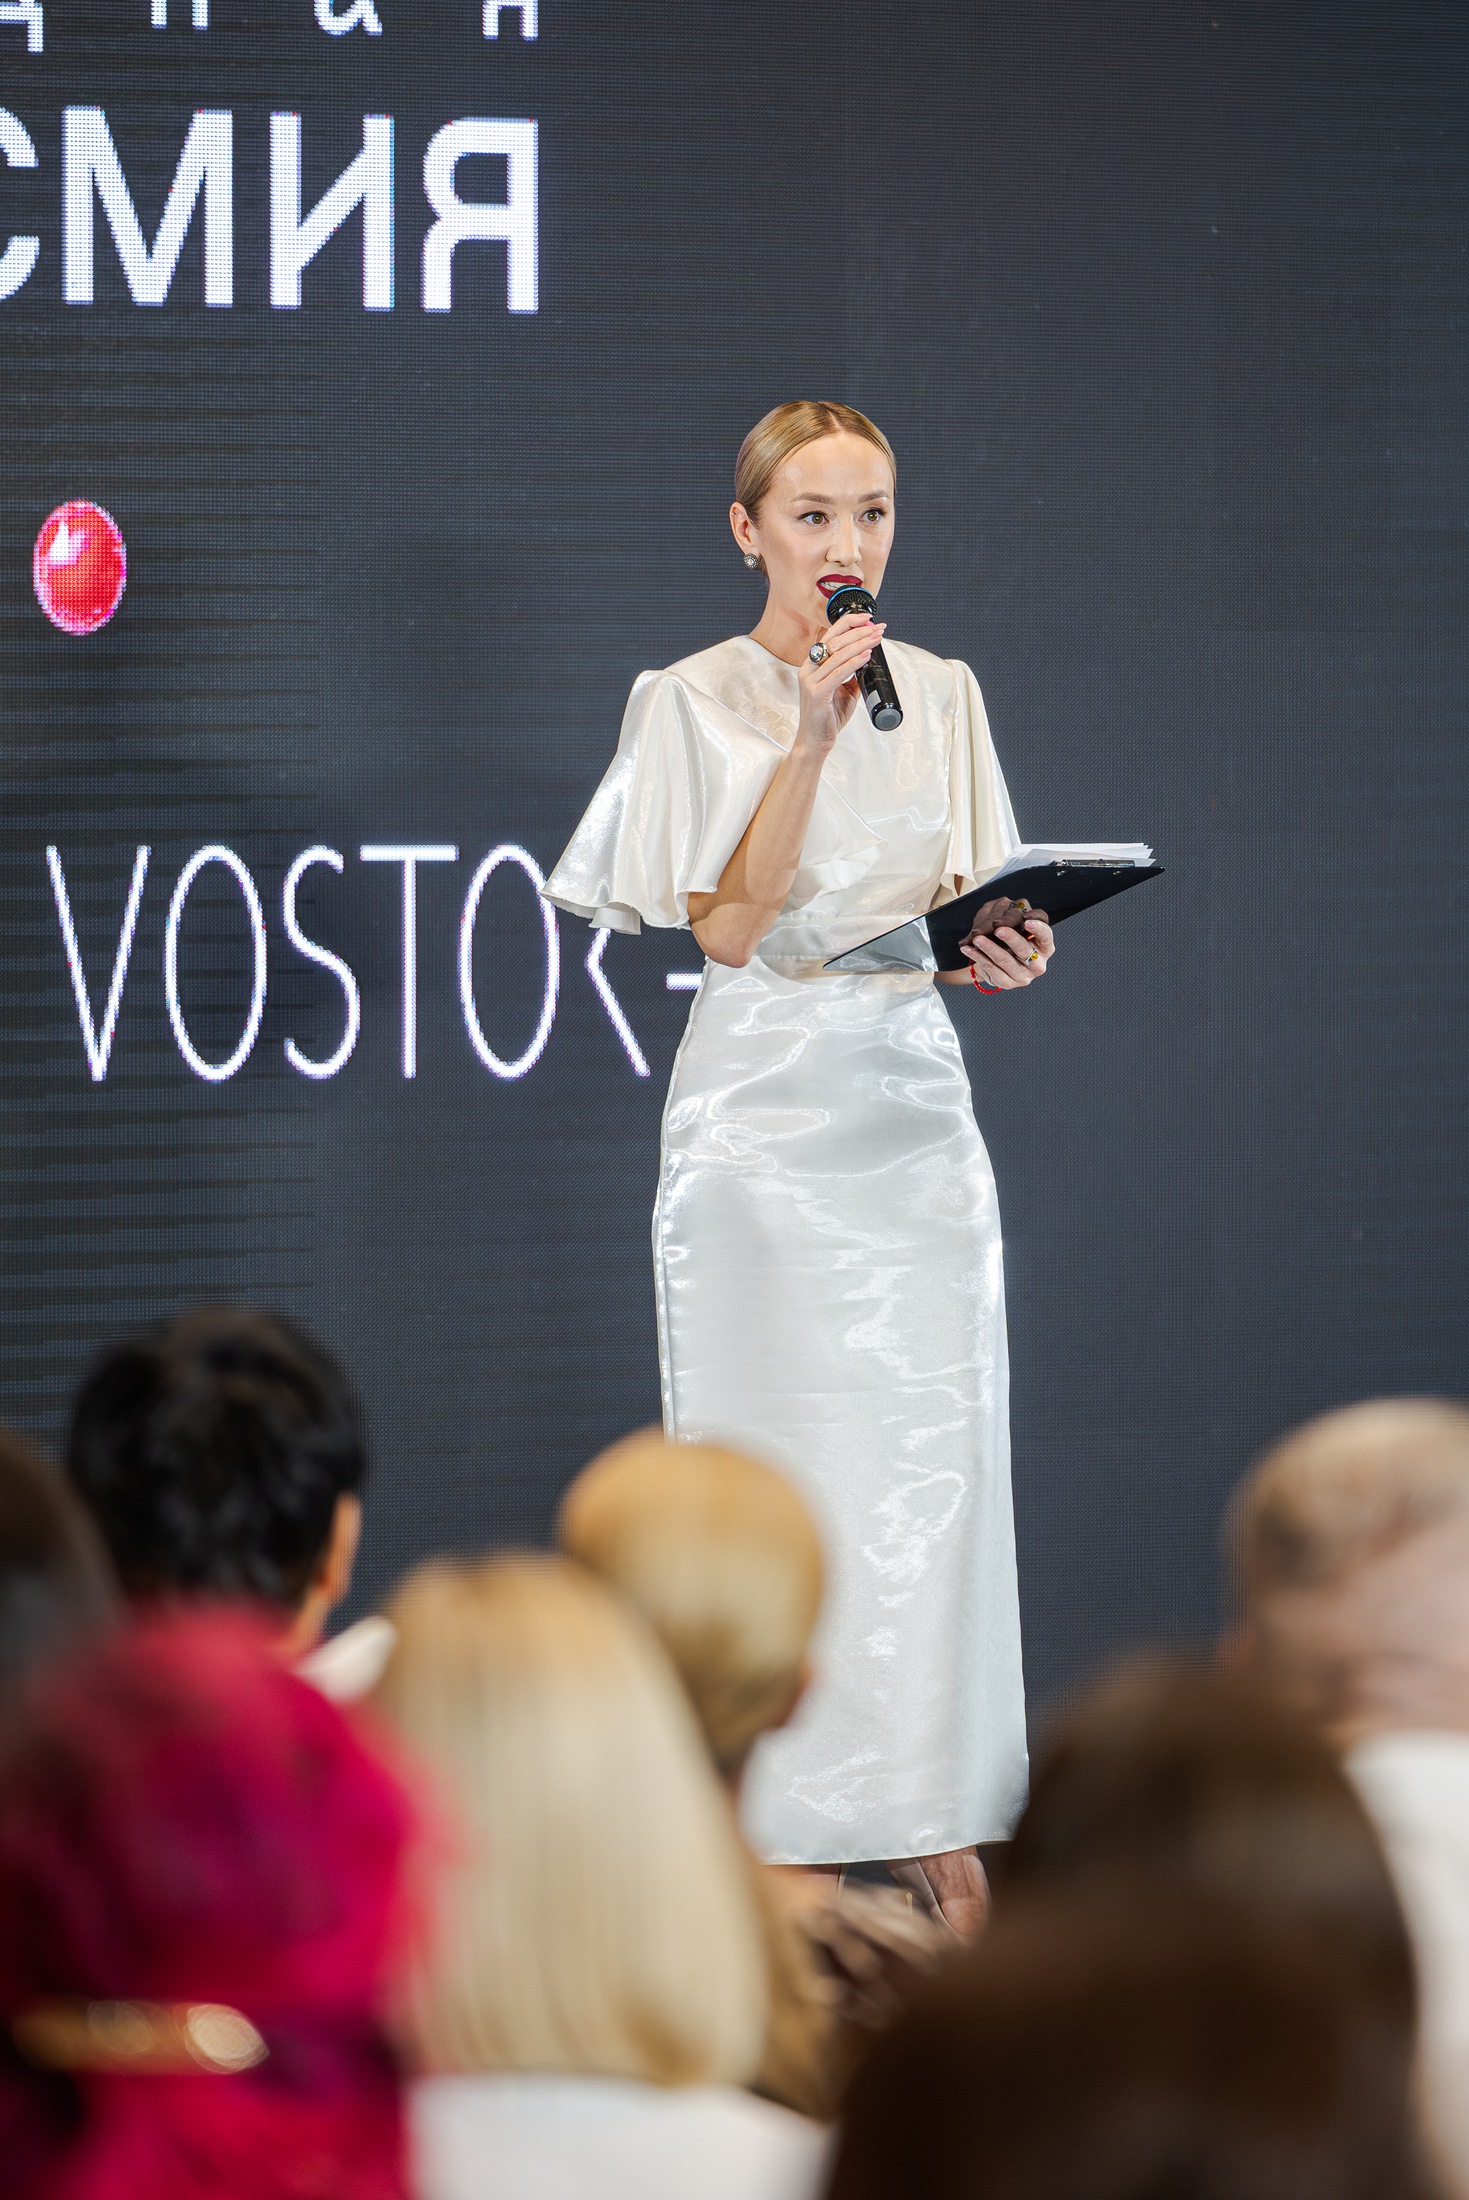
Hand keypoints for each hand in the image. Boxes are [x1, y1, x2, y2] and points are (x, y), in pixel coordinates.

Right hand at [794, 611, 885, 757]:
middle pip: (835, 641)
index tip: (868, 619)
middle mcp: (808, 669)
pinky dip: (854, 662)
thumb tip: (869, 661)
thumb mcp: (844, 691)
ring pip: (838, 655)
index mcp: (812, 665)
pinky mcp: (816, 693)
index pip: (830, 636)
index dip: (849, 623)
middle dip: (859, 632)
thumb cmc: (827, 717)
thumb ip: (853, 675)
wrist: (816, 741)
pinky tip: (866, 655)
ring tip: (877, 638)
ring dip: (860, 643)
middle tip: (878, 628)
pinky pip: (838, 673)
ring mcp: (810, 680)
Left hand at [959, 899, 1054, 990]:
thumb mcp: (1019, 927)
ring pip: (1005, 960)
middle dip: (1010, 938)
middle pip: (1025, 949)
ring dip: (989, 947)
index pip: (1046, 935)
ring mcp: (1023, 976)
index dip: (1037, 928)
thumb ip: (1018, 917)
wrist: (1002, 964)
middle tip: (997, 928)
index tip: (1026, 920)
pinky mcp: (1008, 983)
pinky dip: (978, 957)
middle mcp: (1038, 964)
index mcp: (1045, 946)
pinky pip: (991, 970)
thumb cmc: (1014, 940)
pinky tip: (969, 949)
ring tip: (977, 938)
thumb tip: (1013, 908)